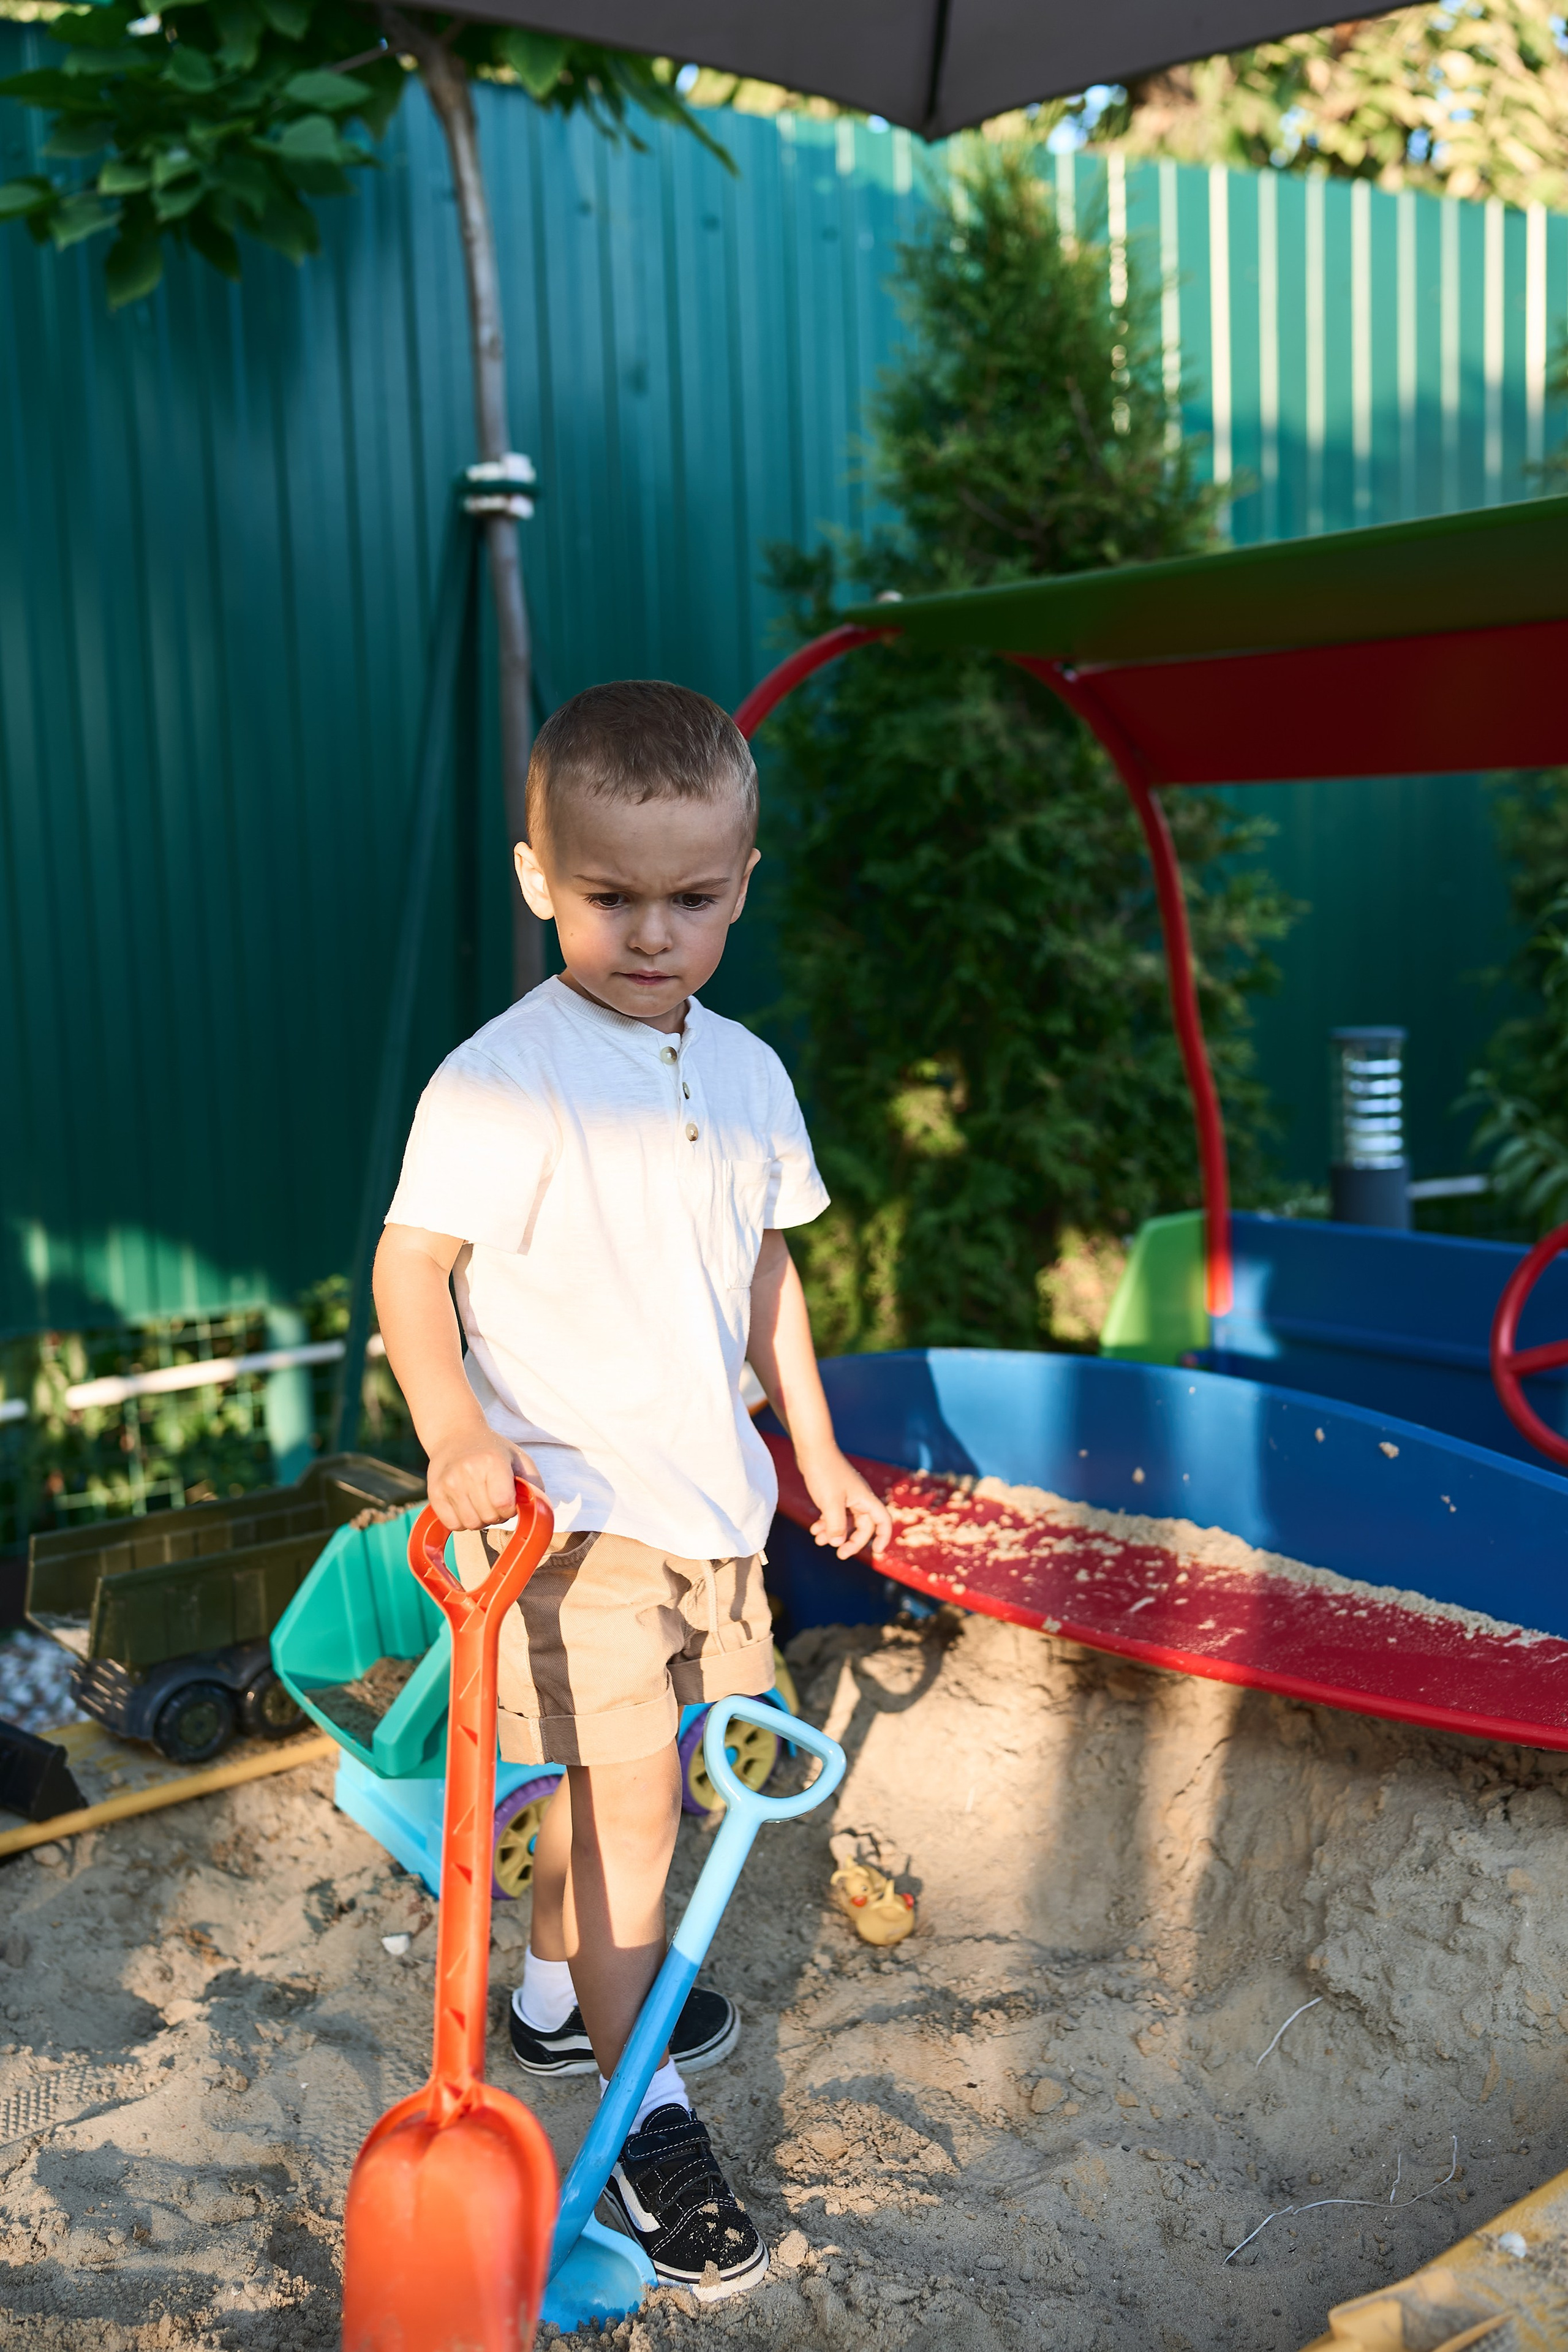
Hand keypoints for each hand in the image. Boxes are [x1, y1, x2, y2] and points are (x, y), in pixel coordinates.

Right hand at [425, 1428, 545, 1533]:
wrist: (455, 1435)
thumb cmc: (493, 1450)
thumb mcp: (519, 1458)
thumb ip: (534, 1483)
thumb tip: (540, 1509)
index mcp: (492, 1462)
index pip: (504, 1504)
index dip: (510, 1509)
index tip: (508, 1499)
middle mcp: (468, 1472)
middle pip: (488, 1517)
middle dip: (496, 1514)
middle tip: (493, 1499)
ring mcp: (448, 1483)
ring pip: (470, 1524)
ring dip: (479, 1519)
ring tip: (480, 1502)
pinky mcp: (434, 1493)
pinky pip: (452, 1525)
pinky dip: (462, 1521)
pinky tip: (465, 1505)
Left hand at [797, 1445, 892, 1559]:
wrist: (812, 1449)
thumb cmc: (825, 1472)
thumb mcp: (830, 1503)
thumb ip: (836, 1525)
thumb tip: (837, 1543)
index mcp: (865, 1499)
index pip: (883, 1520)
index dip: (883, 1537)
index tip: (875, 1551)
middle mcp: (858, 1498)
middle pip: (862, 1526)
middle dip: (851, 1541)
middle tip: (839, 1554)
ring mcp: (846, 1495)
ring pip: (845, 1521)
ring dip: (835, 1533)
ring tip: (819, 1541)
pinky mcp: (833, 1493)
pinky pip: (834, 1514)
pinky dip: (826, 1523)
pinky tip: (814, 1530)